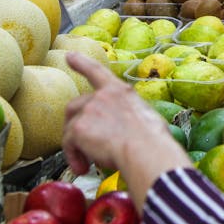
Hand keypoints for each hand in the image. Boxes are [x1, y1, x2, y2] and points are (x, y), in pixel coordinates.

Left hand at [61, 52, 178, 176]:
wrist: (146, 151)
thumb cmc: (154, 142)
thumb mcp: (147, 119)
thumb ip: (131, 118)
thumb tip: (132, 132)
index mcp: (120, 92)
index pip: (97, 71)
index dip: (82, 62)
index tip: (69, 55)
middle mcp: (102, 96)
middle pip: (75, 106)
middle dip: (74, 125)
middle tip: (81, 146)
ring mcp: (88, 110)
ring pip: (70, 129)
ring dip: (76, 147)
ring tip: (86, 165)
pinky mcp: (78, 128)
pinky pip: (68, 145)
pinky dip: (73, 158)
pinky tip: (83, 168)